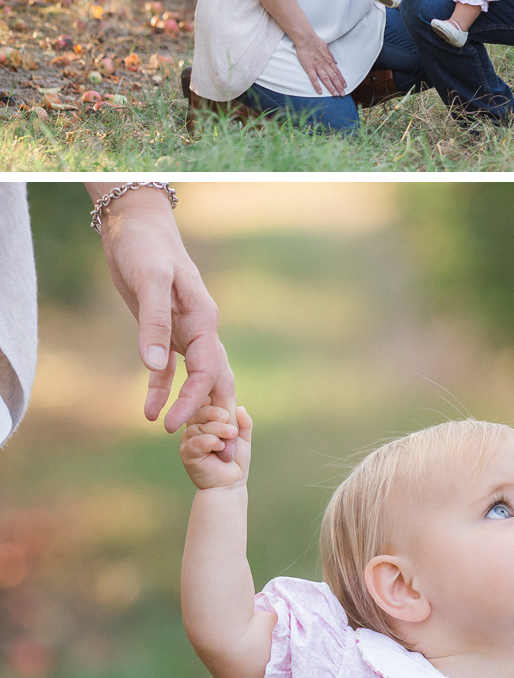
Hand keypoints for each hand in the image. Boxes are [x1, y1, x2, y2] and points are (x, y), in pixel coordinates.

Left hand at [94, 189, 234, 436]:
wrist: (134, 225)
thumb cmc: (145, 246)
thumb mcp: (148, 281)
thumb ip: (154, 324)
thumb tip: (155, 367)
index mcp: (203, 319)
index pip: (207, 370)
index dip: (195, 401)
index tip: (177, 426)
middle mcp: (200, 329)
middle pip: (214, 380)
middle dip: (213, 415)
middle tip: (214, 452)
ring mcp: (183, 332)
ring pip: (195, 379)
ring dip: (188, 407)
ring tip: (177, 437)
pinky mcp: (163, 332)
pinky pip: (166, 369)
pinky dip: (159, 389)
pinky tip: (148, 411)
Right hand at [181, 402, 250, 490]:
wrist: (230, 484)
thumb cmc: (235, 461)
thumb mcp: (243, 439)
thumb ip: (244, 424)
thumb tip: (241, 408)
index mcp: (207, 421)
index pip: (205, 404)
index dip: (214, 401)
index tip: (227, 405)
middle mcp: (195, 428)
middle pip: (200, 412)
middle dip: (215, 414)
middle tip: (228, 418)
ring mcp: (189, 440)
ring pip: (199, 427)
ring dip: (217, 429)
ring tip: (231, 435)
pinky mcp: (187, 453)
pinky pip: (195, 442)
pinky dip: (208, 441)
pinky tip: (219, 445)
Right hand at [292, 32, 346, 97]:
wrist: (306, 38)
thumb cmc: (315, 41)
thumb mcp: (326, 47)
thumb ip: (331, 55)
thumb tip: (336, 62)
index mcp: (328, 60)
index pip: (337, 71)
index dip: (341, 79)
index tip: (345, 86)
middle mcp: (324, 64)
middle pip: (334, 77)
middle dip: (339, 86)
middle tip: (343, 94)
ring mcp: (317, 66)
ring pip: (326, 79)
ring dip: (331, 87)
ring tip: (335, 95)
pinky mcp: (309, 67)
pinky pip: (314, 78)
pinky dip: (317, 85)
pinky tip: (320, 92)